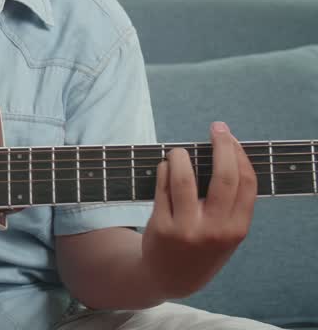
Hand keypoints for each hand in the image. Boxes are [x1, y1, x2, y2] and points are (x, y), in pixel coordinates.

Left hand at [141, 121, 256, 297]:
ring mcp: (185, 228)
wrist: (169, 277)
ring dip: (182, 156)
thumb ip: (230, 204)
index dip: (240, 156)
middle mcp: (214, 229)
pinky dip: (165, 169)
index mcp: (236, 229)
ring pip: (184, 178)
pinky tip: (166, 166)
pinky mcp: (160, 225)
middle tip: (217, 128)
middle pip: (223, 178)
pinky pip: (162, 186)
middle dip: (222, 146)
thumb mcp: (226, 234)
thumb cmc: (202, 247)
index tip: (232, 138)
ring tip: (179, 151)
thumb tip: (227, 154)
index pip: (246, 184)